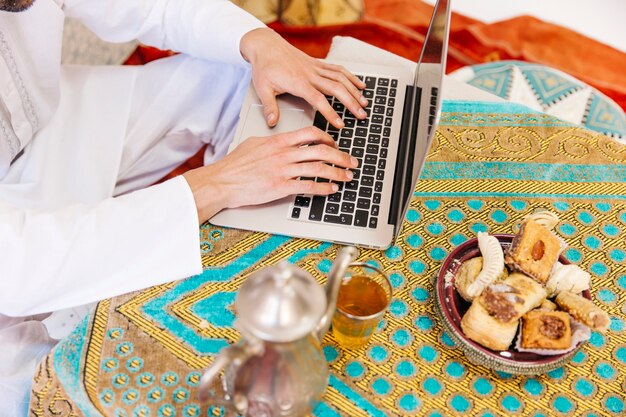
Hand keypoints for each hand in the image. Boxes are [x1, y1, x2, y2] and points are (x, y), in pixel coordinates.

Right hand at [183, 126, 357, 223]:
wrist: (222, 181)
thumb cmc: (235, 165)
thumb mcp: (254, 144)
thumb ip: (272, 142)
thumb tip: (283, 141)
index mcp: (279, 141)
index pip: (311, 134)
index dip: (328, 139)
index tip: (335, 145)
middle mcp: (284, 154)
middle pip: (321, 151)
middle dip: (340, 157)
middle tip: (351, 162)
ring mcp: (283, 170)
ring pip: (319, 168)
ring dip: (337, 173)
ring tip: (347, 177)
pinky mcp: (281, 187)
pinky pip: (308, 186)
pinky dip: (324, 188)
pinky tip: (331, 190)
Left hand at [240, 28, 367, 128]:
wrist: (266, 45)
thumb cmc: (264, 67)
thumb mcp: (262, 88)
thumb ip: (269, 107)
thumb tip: (272, 123)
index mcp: (298, 83)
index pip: (318, 100)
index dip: (330, 113)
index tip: (340, 124)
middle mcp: (310, 74)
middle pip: (336, 89)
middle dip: (351, 103)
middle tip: (361, 116)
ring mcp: (315, 67)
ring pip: (340, 78)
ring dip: (354, 91)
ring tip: (364, 103)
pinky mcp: (317, 63)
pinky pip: (337, 69)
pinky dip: (351, 77)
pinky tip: (360, 84)